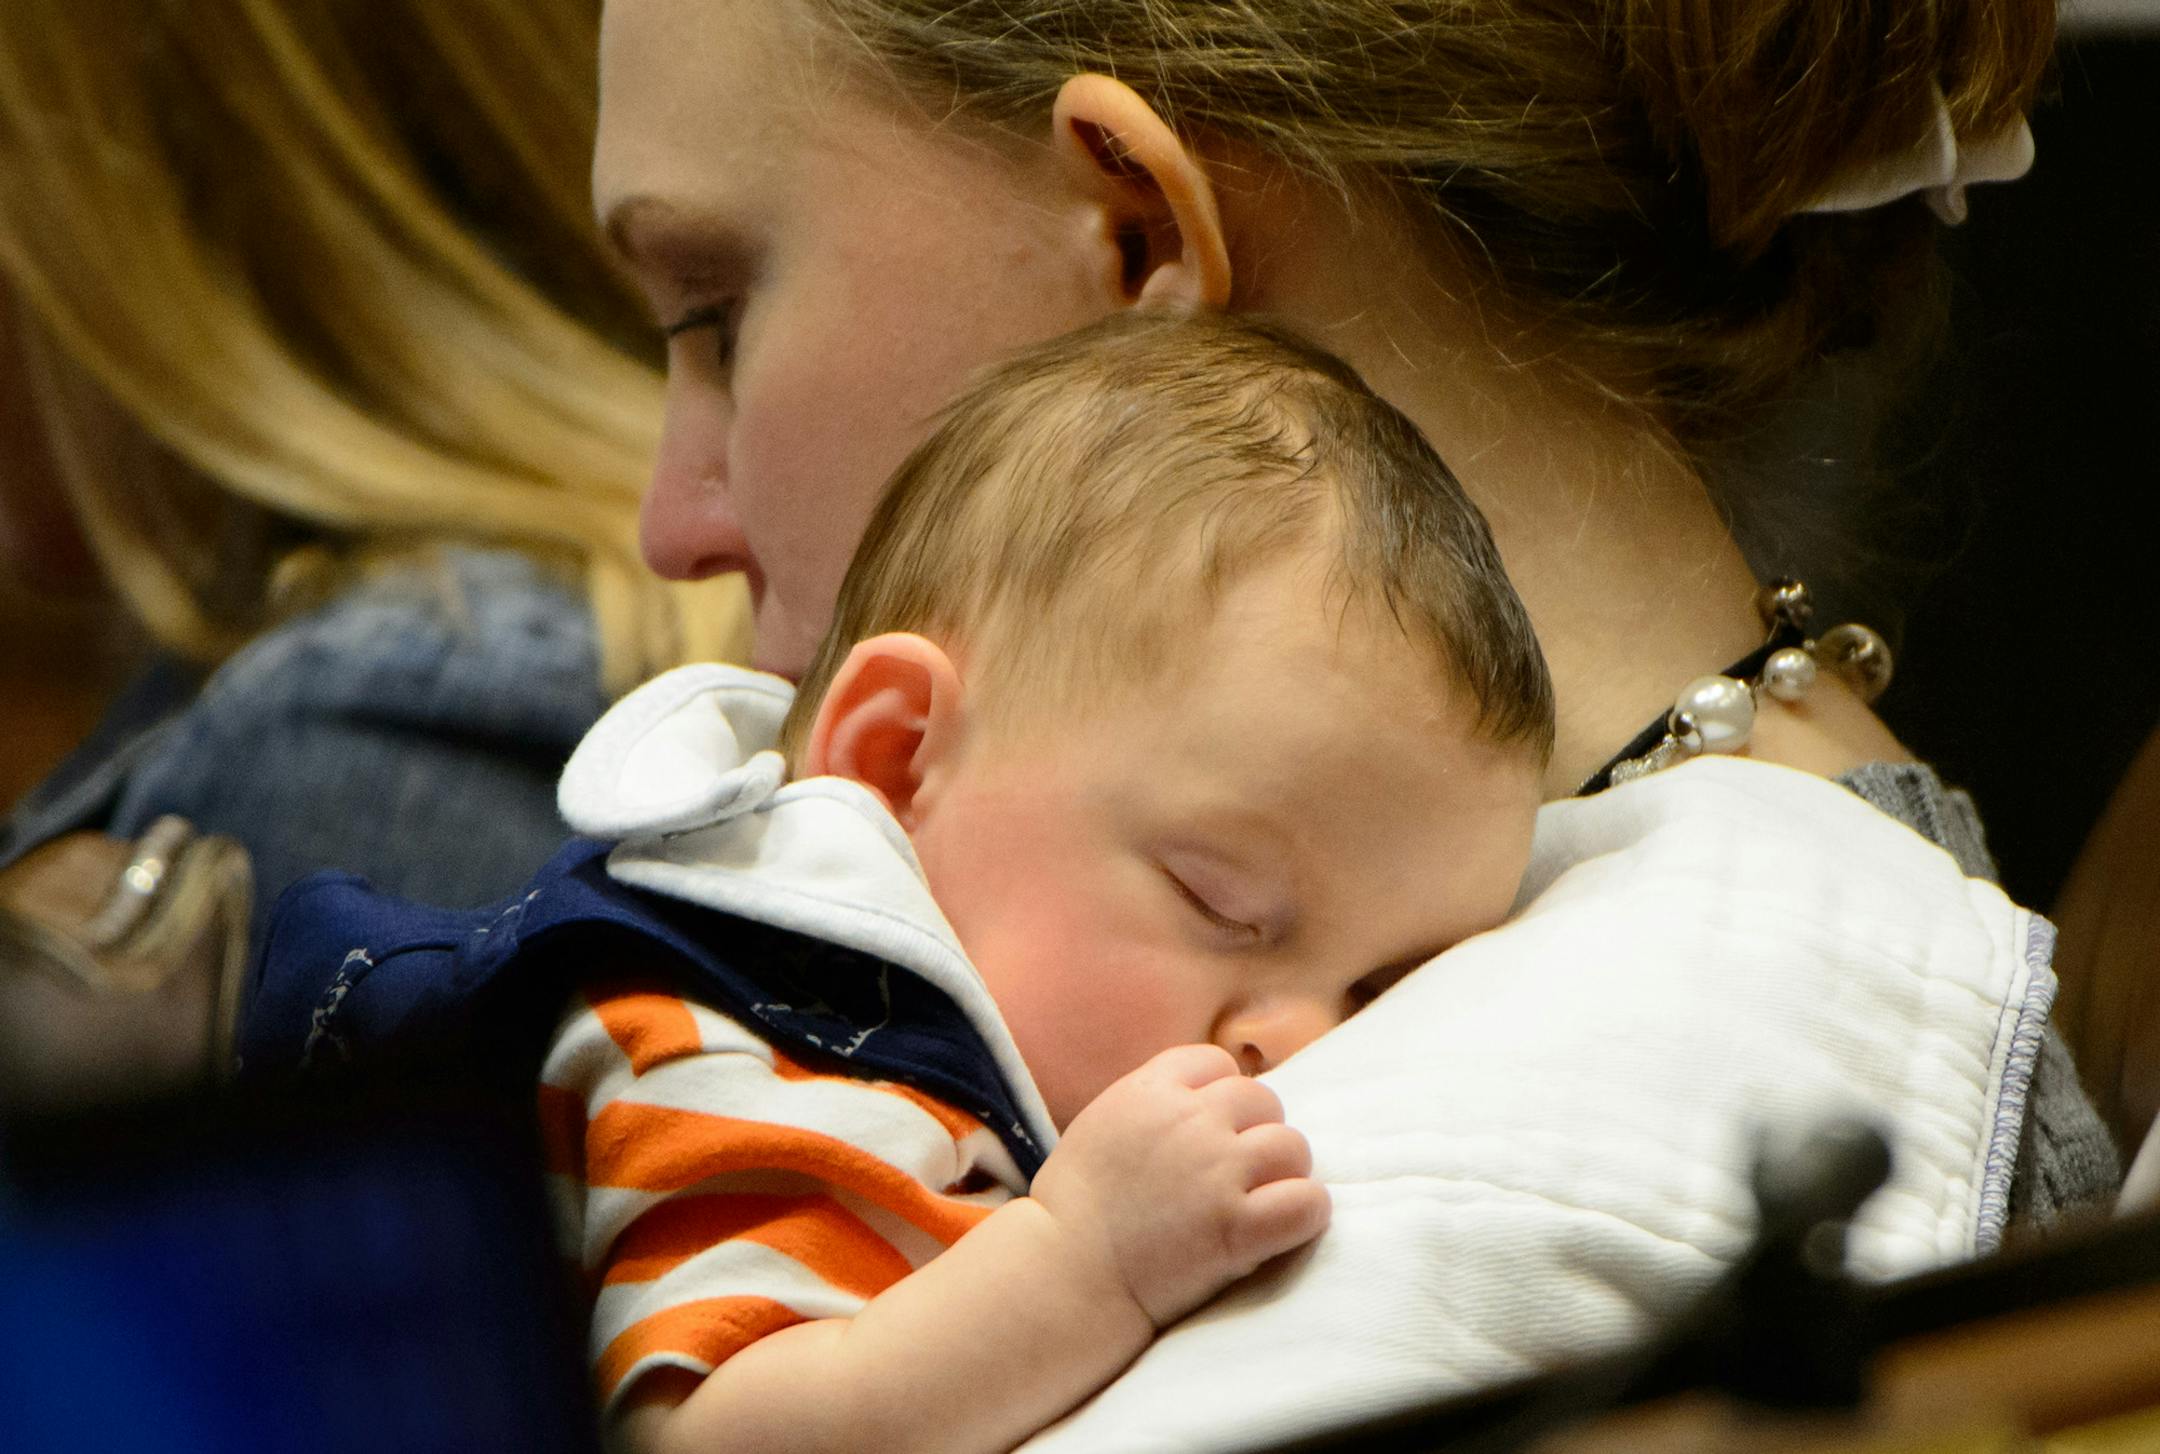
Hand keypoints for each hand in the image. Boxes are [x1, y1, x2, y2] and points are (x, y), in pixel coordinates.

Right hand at [1028, 1043, 1329, 1327]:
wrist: (1062, 1276)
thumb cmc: (1073, 1211)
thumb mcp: (1102, 1126)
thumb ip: (1151, 1104)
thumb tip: (1203, 1099)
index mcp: (1147, 1091)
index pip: (1216, 1062)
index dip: (1220, 1095)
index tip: (1210, 1132)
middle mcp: (1187, 1120)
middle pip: (1262, 1100)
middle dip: (1255, 1134)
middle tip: (1238, 1175)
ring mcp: (1216, 1171)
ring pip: (1292, 1147)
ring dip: (1283, 1174)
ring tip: (1260, 1202)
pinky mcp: (1237, 1226)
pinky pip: (1307, 1202)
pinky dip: (1304, 1214)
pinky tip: (1282, 1228)